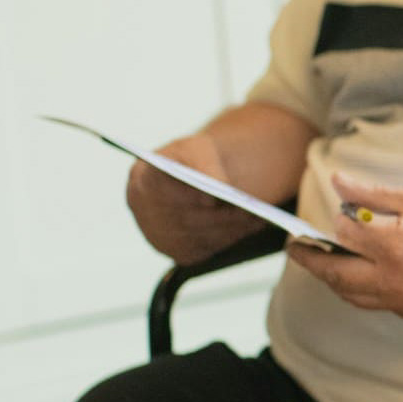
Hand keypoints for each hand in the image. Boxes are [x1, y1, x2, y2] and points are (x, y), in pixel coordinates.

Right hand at [126, 134, 266, 264]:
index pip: (159, 187)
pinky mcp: (178, 252)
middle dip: (220, 214)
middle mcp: (142, 210)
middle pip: (184, 217)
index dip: (185, 195)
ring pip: (199, 235)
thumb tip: (219, 186)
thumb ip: (204, 163)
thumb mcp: (198, 148)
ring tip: (259, 217)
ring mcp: (157, 235)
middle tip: (250, 210)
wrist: (193, 180)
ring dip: (231, 227)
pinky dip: (232, 237)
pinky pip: (208, 248)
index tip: (212, 198)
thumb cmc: (194, 160)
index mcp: (142, 177)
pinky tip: (253, 225)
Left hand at [285, 171, 402, 318]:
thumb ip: (375, 195)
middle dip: (311, 262)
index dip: (338, 221)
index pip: (345, 235)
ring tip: (327, 262)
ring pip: (352, 296)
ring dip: (335, 279)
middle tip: (297, 249)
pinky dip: (363, 290)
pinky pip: (377, 304)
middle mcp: (396, 280)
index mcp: (396, 246)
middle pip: (336, 275)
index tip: (334, 213)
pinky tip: (366, 273)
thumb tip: (339, 183)